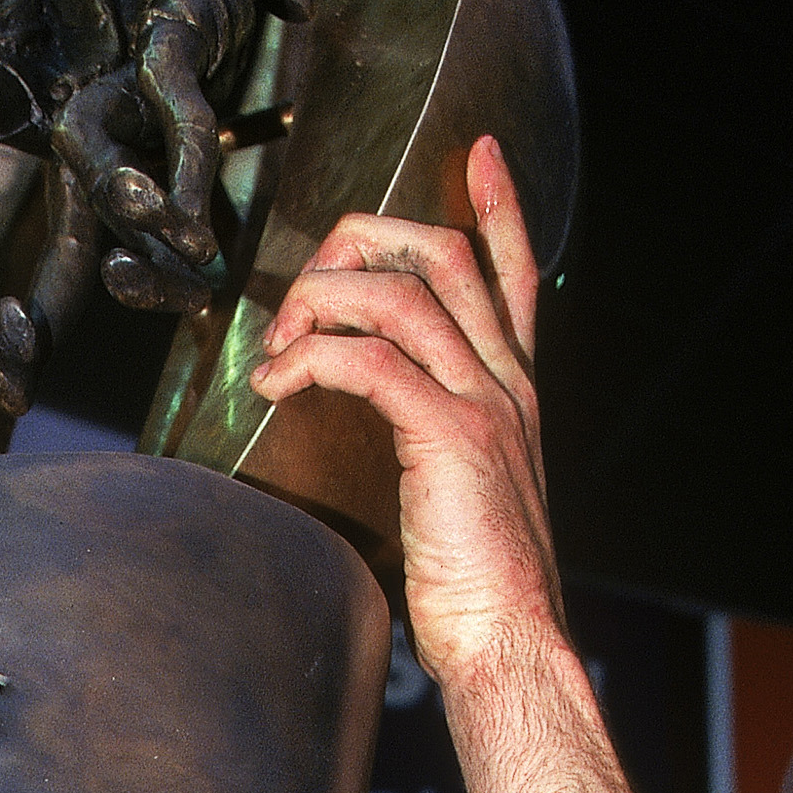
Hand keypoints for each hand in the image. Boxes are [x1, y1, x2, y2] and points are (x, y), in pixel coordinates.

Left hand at [249, 137, 561, 689]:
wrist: (510, 639)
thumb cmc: (481, 590)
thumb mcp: (467, 499)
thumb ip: (442, 449)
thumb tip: (392, 435)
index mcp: (516, 392)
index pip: (514, 273)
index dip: (498, 206)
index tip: (475, 153)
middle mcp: (507, 382)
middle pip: (441, 256)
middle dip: (361, 244)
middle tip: (305, 282)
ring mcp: (483, 403)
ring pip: (398, 294)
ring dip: (319, 303)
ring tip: (276, 346)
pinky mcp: (450, 434)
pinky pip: (369, 359)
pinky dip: (311, 359)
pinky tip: (278, 384)